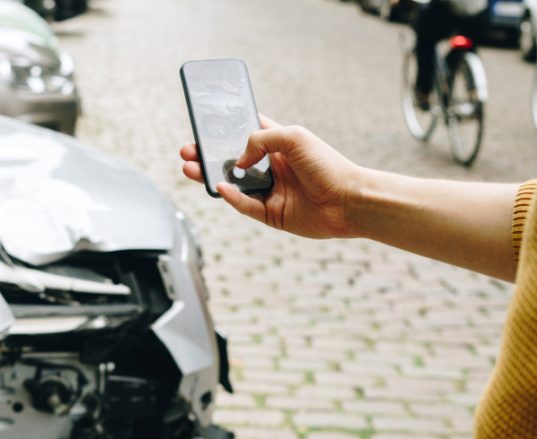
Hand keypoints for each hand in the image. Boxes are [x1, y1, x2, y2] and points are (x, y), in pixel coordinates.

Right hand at [180, 116, 361, 238]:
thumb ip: (260, 139)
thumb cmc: (328, 164)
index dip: (224, 132)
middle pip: (230, 161)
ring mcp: (269, 191)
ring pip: (231, 184)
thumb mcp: (293, 136)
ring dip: (209, 176)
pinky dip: (230, 197)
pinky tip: (219, 187)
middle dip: (207, 156)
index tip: (204, 127)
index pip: (244, 134)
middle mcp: (271, 168)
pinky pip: (244, 205)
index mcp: (276, 146)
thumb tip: (238, 159)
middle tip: (187, 151)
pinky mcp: (271, 214)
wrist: (349, 200)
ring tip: (190, 168)